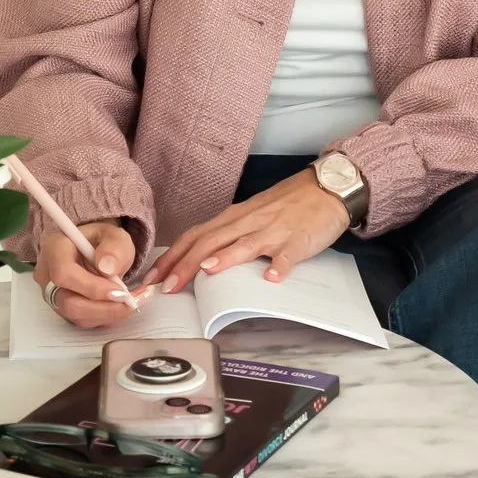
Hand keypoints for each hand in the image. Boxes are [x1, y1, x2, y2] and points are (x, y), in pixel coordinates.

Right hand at [35, 220, 154, 329]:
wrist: (95, 249)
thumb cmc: (102, 241)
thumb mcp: (114, 236)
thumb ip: (113, 248)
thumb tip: (108, 268)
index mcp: (54, 249)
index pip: (64, 274)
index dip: (92, 287)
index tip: (121, 290)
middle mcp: (47, 275)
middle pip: (68, 303)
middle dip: (104, 307)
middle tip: (131, 301)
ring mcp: (53, 295)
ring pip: (77, 316)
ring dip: (109, 314)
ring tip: (133, 301)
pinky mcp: (64, 310)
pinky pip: (84, 321)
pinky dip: (107, 317)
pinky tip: (123, 305)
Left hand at [157, 169, 348, 293]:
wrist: (325, 188)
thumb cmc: (285, 206)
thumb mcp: (250, 218)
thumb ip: (228, 236)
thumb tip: (200, 260)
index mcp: (233, 218)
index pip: (195, 236)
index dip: (172, 256)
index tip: (152, 278)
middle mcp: (247, 222)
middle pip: (210, 242)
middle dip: (185, 265)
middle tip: (166, 288)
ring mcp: (273, 230)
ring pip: (244, 244)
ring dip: (224, 258)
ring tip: (206, 272)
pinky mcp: (298, 240)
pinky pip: (287, 254)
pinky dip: (279, 266)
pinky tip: (271, 278)